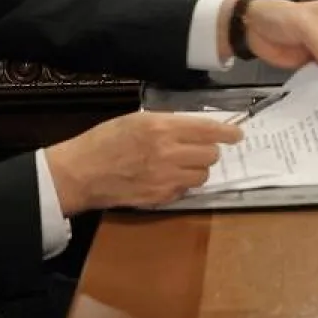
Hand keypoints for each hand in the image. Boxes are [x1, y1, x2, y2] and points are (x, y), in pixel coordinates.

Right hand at [45, 111, 242, 213]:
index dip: (228, 133)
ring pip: (202, 175)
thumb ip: (168, 122)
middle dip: (209, 151)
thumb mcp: (137, 119)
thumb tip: (194, 127)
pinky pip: (185, 190)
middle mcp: (169, 153)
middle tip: (200, 148)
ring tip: (181, 163)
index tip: (237, 134)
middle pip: (210, 155)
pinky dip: (182, 183)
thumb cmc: (105, 140)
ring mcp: (166, 179)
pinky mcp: (160, 198)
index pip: (209, 130)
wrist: (80, 173)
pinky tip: (166, 177)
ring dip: (197, 168)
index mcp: (163, 128)